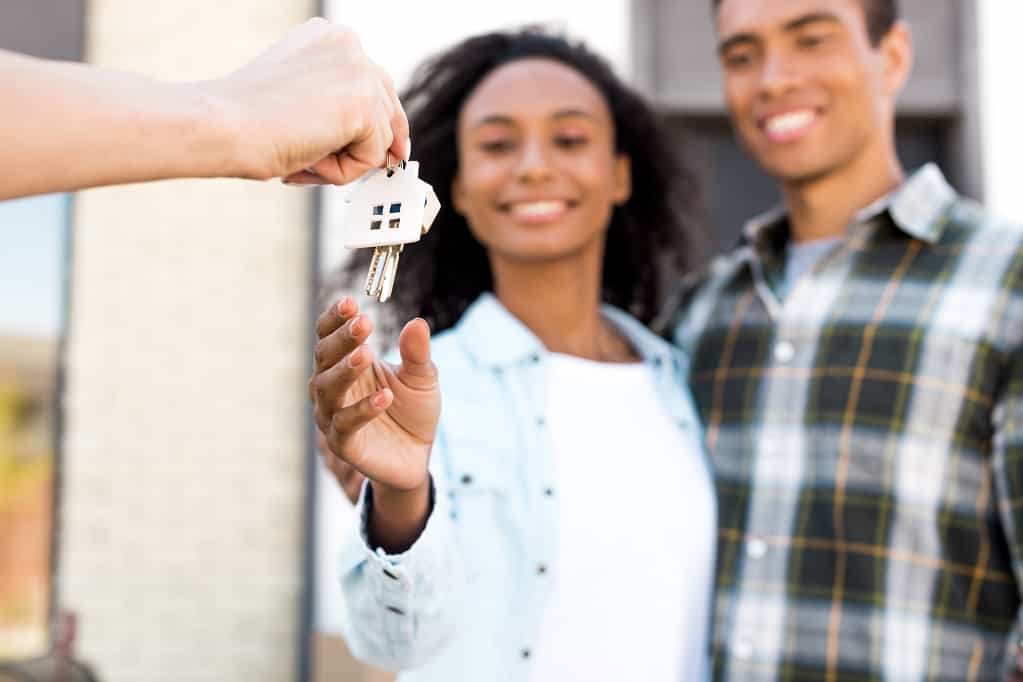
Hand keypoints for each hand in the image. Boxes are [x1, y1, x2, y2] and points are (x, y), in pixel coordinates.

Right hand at [211, 19, 409, 184]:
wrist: (222, 125)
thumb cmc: (246, 120)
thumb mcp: (299, 99)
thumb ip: (337, 105)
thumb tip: (382, 144)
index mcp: (329, 37)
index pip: (374, 83)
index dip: (379, 121)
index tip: (390, 150)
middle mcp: (349, 44)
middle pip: (387, 110)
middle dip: (370, 144)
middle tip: (348, 165)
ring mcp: (360, 70)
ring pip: (379, 139)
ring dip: (344, 160)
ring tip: (301, 155)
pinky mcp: (365, 103)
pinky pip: (373, 157)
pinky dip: (343, 171)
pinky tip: (308, 157)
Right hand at [310, 297, 438, 495]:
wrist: (417, 454)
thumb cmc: (412, 410)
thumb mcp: (422, 377)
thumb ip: (417, 353)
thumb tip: (418, 323)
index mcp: (344, 363)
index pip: (328, 335)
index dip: (335, 318)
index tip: (351, 302)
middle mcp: (331, 387)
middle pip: (324, 357)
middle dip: (342, 339)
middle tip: (363, 322)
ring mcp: (332, 415)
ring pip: (327, 390)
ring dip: (345, 370)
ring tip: (367, 354)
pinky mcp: (343, 443)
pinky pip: (346, 424)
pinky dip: (363, 409)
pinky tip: (384, 397)